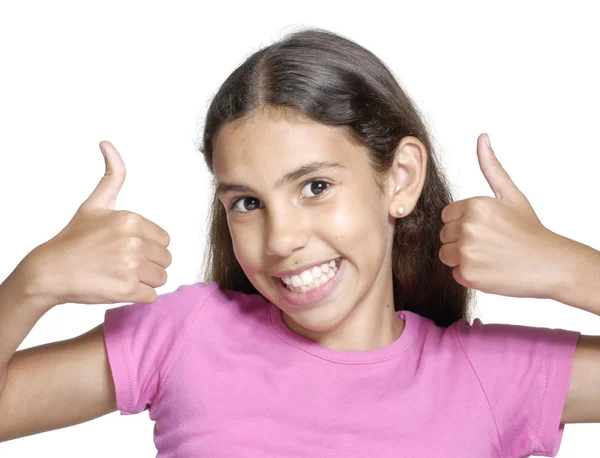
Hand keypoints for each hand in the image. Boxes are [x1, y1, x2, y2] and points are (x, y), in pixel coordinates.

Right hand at [24, 141, 171, 305]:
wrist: (50, 271)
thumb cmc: (74, 238)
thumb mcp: (95, 204)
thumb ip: (112, 175)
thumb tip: (107, 143)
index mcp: (131, 220)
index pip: (165, 240)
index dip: (149, 247)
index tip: (127, 249)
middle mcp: (134, 242)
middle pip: (165, 259)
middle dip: (148, 264)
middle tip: (122, 264)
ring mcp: (131, 267)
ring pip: (161, 278)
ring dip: (145, 281)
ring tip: (120, 275)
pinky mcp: (127, 290)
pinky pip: (152, 296)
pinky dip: (138, 296)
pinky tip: (118, 287)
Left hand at [438, 133, 561, 298]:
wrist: (550, 263)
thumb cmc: (529, 229)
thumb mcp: (510, 194)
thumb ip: (491, 167)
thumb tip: (482, 137)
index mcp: (474, 205)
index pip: (447, 216)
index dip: (463, 223)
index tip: (486, 229)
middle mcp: (467, 227)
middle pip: (445, 235)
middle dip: (462, 240)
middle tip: (491, 244)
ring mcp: (466, 251)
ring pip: (446, 254)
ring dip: (462, 258)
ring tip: (489, 256)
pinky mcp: (467, 274)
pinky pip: (455, 272)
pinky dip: (470, 275)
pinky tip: (491, 270)